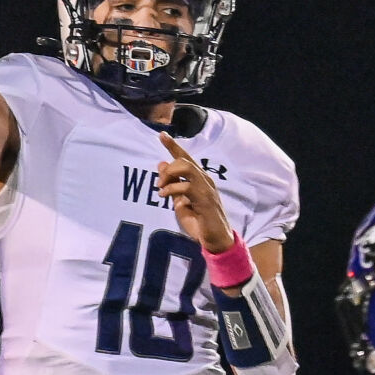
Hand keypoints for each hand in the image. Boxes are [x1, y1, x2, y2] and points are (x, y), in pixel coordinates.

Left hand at [156, 132, 233, 252]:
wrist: (215, 239)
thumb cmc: (199, 222)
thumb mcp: (180, 202)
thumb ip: (172, 185)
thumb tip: (161, 164)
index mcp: (199, 179)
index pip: (185, 157)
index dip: (173, 145)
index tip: (161, 134)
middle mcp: (205, 180)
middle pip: (184, 160)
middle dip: (167, 168)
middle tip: (158, 183)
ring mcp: (207, 188)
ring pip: (186, 167)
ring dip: (169, 175)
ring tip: (161, 189)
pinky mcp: (206, 199)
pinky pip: (187, 186)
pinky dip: (173, 189)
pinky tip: (165, 196)